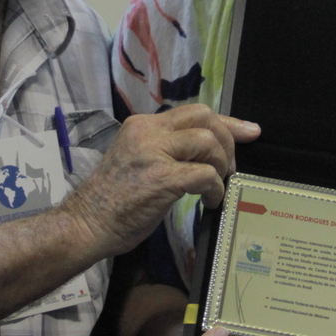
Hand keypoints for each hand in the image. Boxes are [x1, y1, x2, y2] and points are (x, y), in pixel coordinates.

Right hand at [60, 106, 259, 259]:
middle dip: (227, 140)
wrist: (87, 223)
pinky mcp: (161, 177)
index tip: (249, 131)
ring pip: (208, 142)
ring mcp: (153, 153)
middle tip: (230, 167)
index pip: (193, 112)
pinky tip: (210, 202)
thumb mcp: (137, 159)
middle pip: (204, 117)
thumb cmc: (113, 199)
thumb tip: (206, 150)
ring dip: (222, 165)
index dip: (226, 122)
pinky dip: (215, 188)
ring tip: (217, 185)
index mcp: (142, 125)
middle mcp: (147, 131)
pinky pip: (205, 175)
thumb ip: (165, 148)